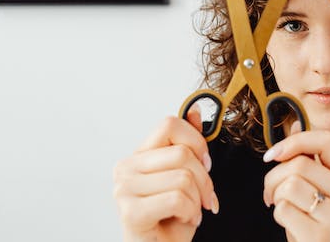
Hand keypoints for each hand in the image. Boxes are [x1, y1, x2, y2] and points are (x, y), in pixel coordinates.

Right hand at [113, 111, 218, 241]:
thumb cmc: (171, 219)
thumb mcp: (186, 176)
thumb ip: (188, 143)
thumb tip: (196, 110)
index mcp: (138, 155)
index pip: (170, 124)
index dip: (196, 142)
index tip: (205, 164)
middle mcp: (125, 168)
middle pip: (182, 153)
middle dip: (205, 179)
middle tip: (205, 198)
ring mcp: (124, 189)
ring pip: (183, 177)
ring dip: (198, 200)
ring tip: (190, 211)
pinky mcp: (130, 211)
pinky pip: (177, 198)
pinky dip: (190, 212)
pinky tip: (183, 219)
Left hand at [262, 125, 329, 241]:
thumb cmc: (316, 227)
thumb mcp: (317, 192)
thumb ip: (308, 161)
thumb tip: (294, 126)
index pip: (326, 142)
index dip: (295, 141)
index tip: (272, 154)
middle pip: (300, 164)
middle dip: (274, 177)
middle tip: (269, 193)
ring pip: (290, 184)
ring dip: (275, 196)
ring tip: (281, 208)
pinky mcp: (322, 235)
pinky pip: (285, 209)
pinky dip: (278, 215)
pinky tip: (289, 225)